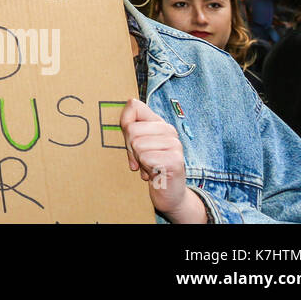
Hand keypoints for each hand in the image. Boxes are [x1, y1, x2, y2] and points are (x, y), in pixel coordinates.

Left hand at [120, 98, 203, 221]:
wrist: (169, 194)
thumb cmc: (150, 167)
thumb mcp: (136, 144)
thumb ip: (130, 126)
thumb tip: (128, 108)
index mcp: (159, 123)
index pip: (134, 106)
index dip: (124, 124)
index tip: (130, 140)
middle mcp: (169, 131)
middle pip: (131, 129)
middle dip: (130, 148)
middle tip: (141, 159)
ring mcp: (175, 145)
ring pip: (137, 144)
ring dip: (138, 160)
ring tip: (149, 166)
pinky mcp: (175, 160)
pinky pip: (146, 158)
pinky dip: (146, 168)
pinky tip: (155, 173)